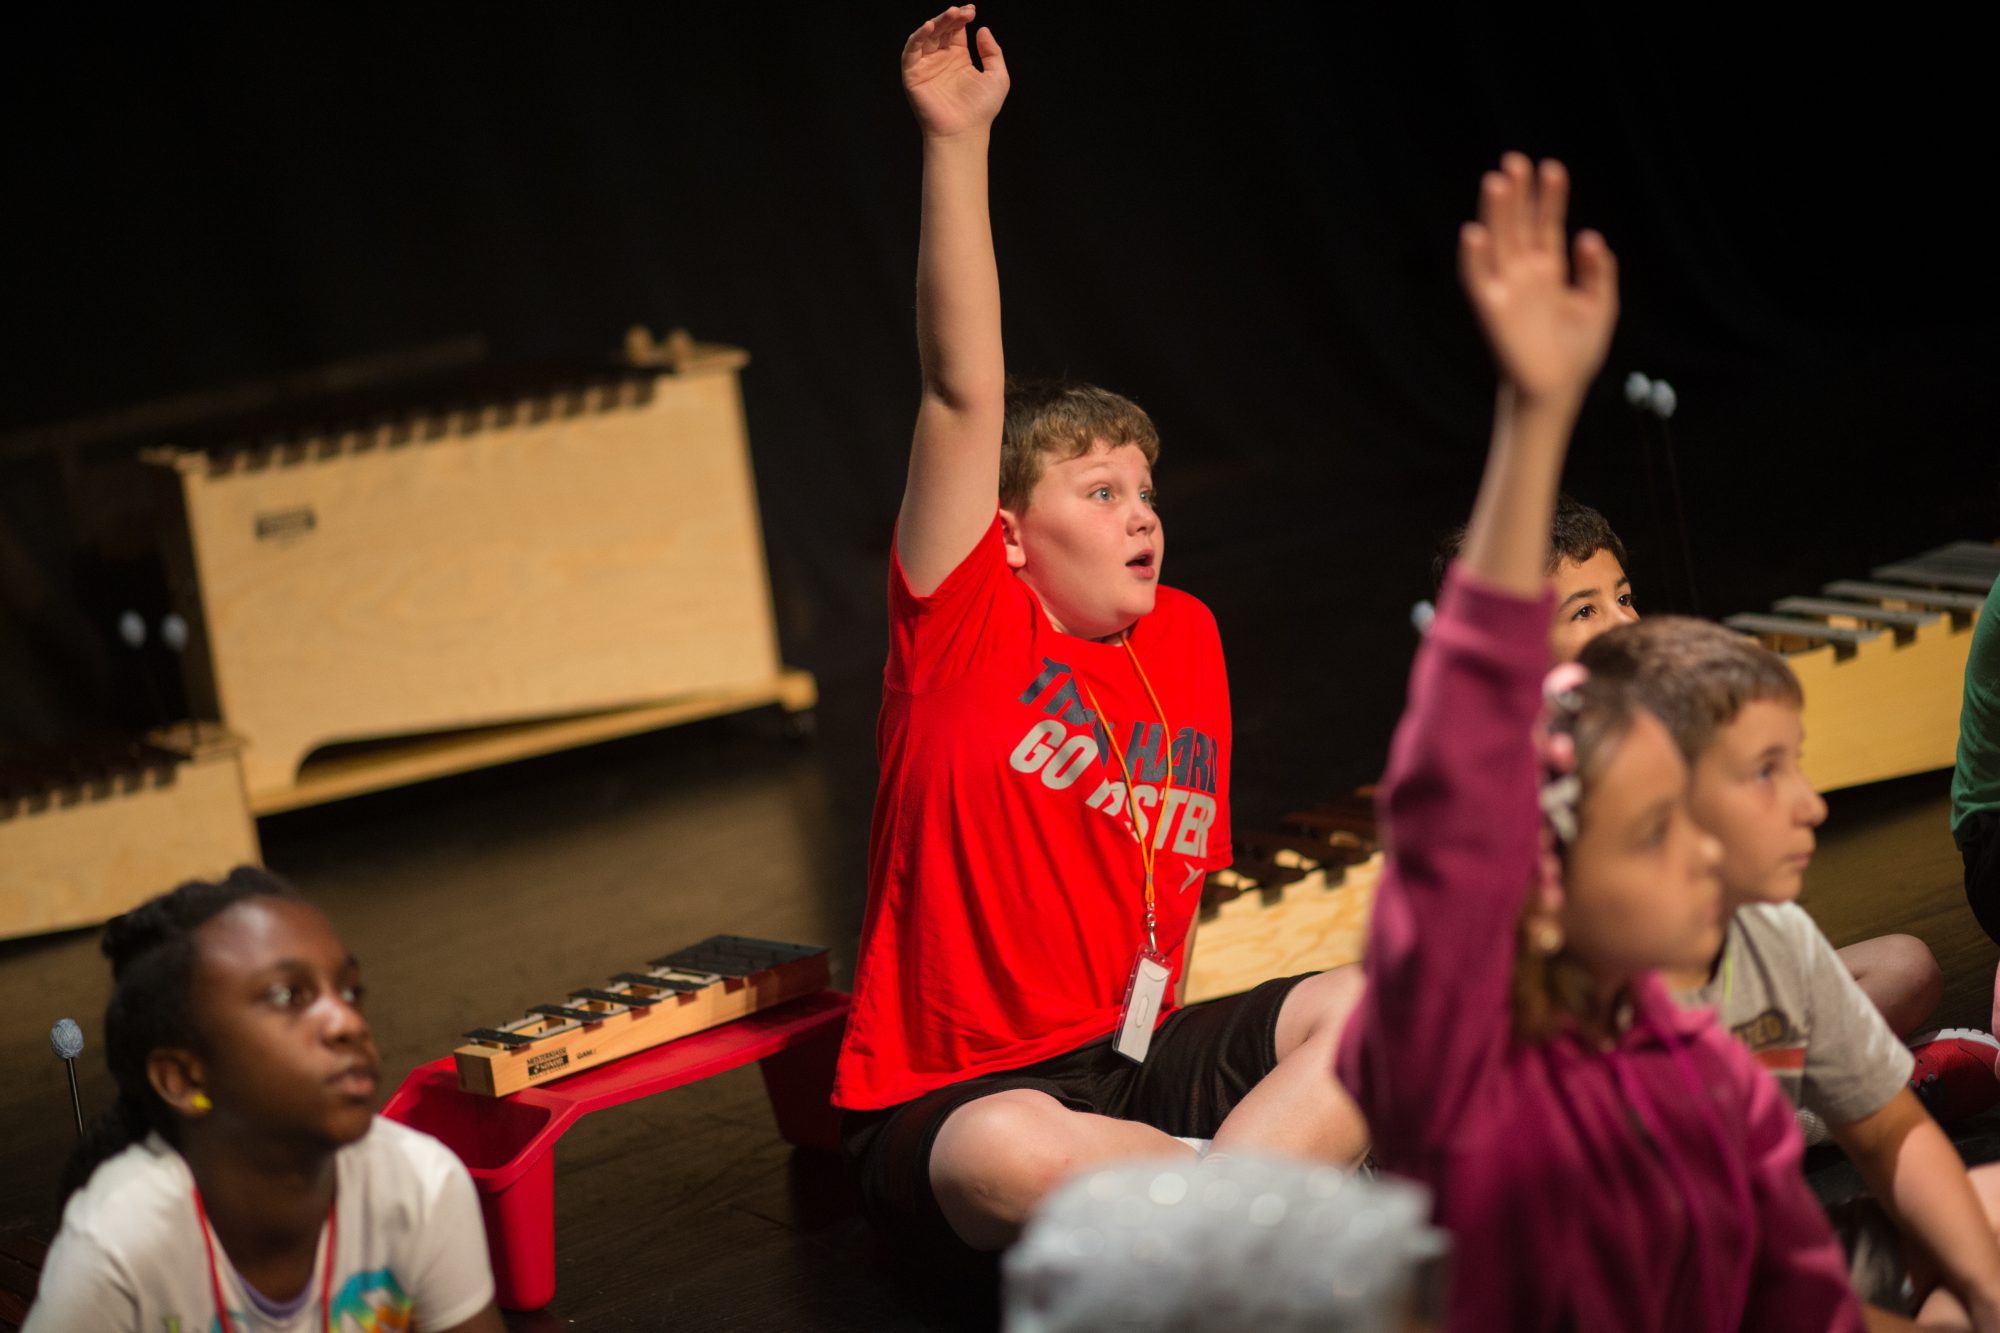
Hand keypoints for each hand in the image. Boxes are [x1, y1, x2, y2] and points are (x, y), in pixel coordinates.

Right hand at [902, 6, 1007, 139]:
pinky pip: (911, 50)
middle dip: (950, 17)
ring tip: (950, 14)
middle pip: (941, 29)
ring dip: (936, 22)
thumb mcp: (997, 76)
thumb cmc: (981, 110)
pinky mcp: (912, 75)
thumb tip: (983, 29)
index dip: (961, 17)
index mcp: (957, 58)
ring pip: (926, 35)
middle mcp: (940, 59)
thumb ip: (993, 52)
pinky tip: (929, 26)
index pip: (955, 29)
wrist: (964, 132)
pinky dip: (918, 36)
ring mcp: (925, 66)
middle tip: (961, 11)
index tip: (971, 11)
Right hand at [1459, 154, 1617, 406]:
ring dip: (1496, 213)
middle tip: (1516, 161)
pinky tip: (1475, 232)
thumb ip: (1598, 272)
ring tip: (1498, 181)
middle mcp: (1524, 274)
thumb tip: (1590, 237)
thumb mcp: (1600, 306)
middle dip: (1518, 194)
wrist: (1557, 390)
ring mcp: (1506, 289)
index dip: (1549, 197)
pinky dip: (1473, 257)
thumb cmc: (1577, 353)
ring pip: (1498, 242)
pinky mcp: (1491, 310)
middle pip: (1518, 225)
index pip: (1546, 224)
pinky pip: (1477, 279)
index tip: (1552, 168)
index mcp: (1549, 270)